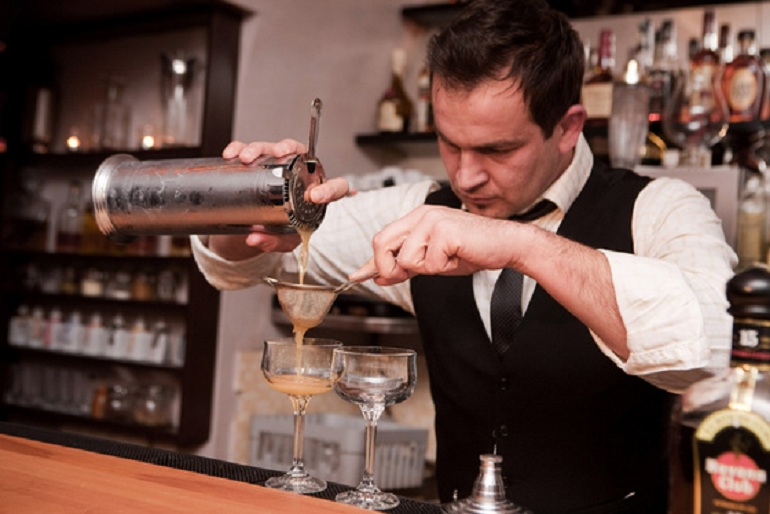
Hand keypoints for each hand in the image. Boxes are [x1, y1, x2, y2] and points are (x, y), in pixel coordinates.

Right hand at [209, 139, 349, 259]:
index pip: (334, 187)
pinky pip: (248, 150)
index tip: (315, 196)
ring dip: (259, 148)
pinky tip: (232, 154)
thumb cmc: (283, 230)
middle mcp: (299, 174)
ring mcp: (277, 165)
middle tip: (279, 154)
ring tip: (247, 157)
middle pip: (299, 153)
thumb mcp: (283, 240)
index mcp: (316, 193)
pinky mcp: (257, 163)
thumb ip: (273, 241)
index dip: (329, 189)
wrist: (263, 227)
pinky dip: (239, 149)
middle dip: (288, 148)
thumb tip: (254, 239)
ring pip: (272, 148)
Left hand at [353, 206, 523, 284]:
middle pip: (382, 244)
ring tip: (448, 259)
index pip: (383, 239)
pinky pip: (430, 264)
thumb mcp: (434, 260)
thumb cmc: (473, 250)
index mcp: (417, 218)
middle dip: (390, 269)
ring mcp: (432, 221)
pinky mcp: (445, 232)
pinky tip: (458, 258)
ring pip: (407, 260)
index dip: (371, 262)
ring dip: (427, 269)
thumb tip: (380, 276)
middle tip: (411, 274)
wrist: (506, 245)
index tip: (357, 276)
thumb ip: (407, 265)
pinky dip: (444, 269)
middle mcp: (422, 215)